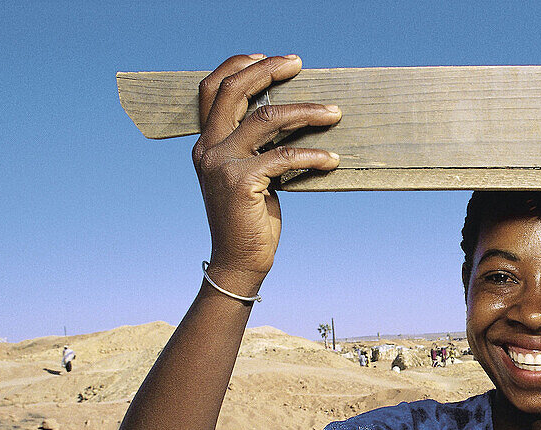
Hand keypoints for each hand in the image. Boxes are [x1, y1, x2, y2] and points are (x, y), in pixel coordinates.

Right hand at [192, 54, 341, 294]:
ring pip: (267, 118)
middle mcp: (208, 148)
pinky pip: (285, 156)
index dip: (238, 67)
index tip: (270, 59)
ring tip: (334, 113)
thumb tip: (291, 119)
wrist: (241, 260)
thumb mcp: (251, 175)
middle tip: (300, 64)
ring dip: (306, 111)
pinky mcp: (242, 182)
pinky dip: (314, 155)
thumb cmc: (251, 219)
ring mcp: (222, 164)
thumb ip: (258, 147)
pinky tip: (333, 159)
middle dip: (268, 71)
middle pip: (234, 91)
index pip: (213, 90)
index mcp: (206, 143)